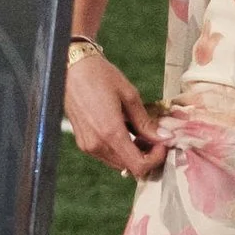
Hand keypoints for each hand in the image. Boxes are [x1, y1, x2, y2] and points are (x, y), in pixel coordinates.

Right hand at [65, 46, 170, 180]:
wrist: (71, 67)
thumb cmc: (99, 76)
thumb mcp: (129, 95)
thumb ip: (146, 122)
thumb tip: (163, 137)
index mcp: (110, 133)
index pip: (138, 166)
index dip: (155, 159)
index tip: (162, 143)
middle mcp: (97, 144)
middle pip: (129, 167)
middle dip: (146, 155)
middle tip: (155, 136)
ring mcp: (88, 145)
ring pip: (118, 163)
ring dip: (133, 153)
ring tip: (140, 132)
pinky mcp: (83, 142)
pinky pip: (106, 155)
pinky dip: (120, 148)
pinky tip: (125, 130)